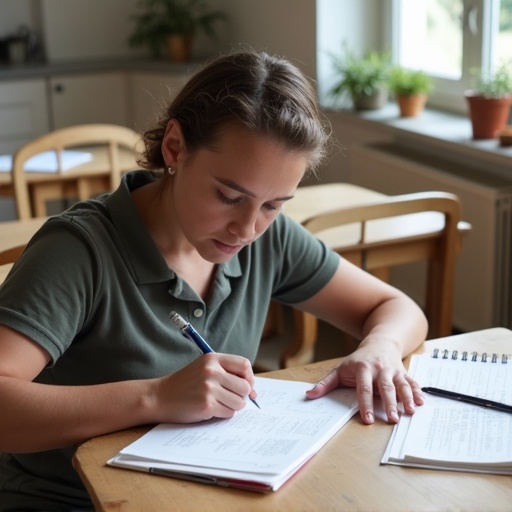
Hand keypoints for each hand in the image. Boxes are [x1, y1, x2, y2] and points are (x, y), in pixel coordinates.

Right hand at [153, 353, 255, 422]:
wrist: (160, 396)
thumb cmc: (185, 383)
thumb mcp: (204, 368)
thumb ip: (227, 373)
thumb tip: (253, 391)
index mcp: (212, 359)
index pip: (244, 364)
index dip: (249, 377)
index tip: (247, 385)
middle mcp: (212, 371)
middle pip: (245, 385)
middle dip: (242, 395)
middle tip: (232, 398)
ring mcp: (209, 388)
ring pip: (240, 401)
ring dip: (234, 406)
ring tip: (220, 403)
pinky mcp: (206, 405)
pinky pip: (229, 412)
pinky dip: (224, 413)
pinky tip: (212, 409)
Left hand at [305, 342, 423, 423]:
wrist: (379, 343)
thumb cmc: (357, 361)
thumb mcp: (340, 369)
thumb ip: (326, 383)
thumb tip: (309, 395)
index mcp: (363, 368)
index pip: (364, 388)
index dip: (366, 403)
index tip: (368, 419)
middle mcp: (380, 369)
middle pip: (385, 387)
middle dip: (389, 403)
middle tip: (392, 419)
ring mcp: (394, 371)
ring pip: (401, 385)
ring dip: (407, 398)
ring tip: (410, 411)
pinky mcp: (404, 373)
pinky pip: (412, 382)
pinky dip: (417, 392)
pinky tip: (422, 402)